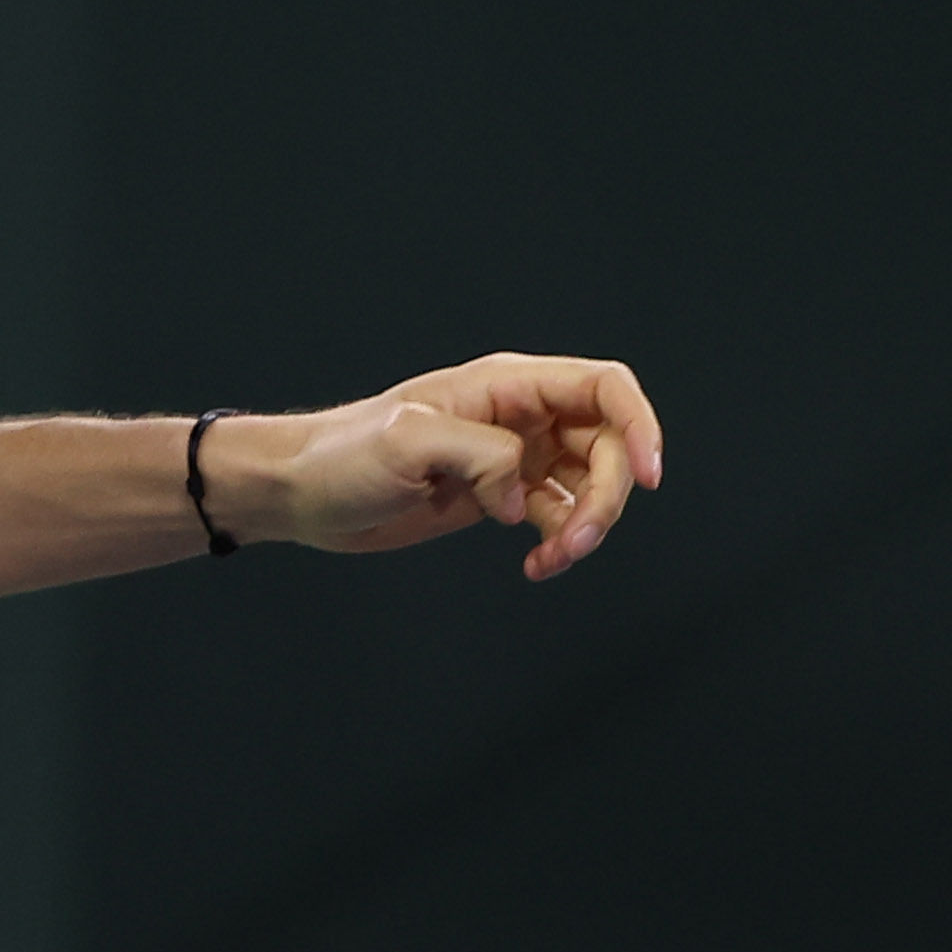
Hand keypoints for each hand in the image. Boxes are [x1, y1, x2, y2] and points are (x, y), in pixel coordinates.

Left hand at [206, 355, 666, 581]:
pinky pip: (557, 515)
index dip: (640, 425)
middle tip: (573, 540)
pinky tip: (536, 565)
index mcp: (505, 385)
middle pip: (609, 444)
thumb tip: (523, 492)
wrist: (301, 493)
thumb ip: (480, 454)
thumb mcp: (407, 442)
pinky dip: (560, 543)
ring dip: (587, 526)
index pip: (603, 387)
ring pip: (590, 485)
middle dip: (606, 496)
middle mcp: (519, 415)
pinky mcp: (499, 494)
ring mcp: (512, 455)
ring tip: (552, 559)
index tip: (650, 476)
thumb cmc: (341, 454)